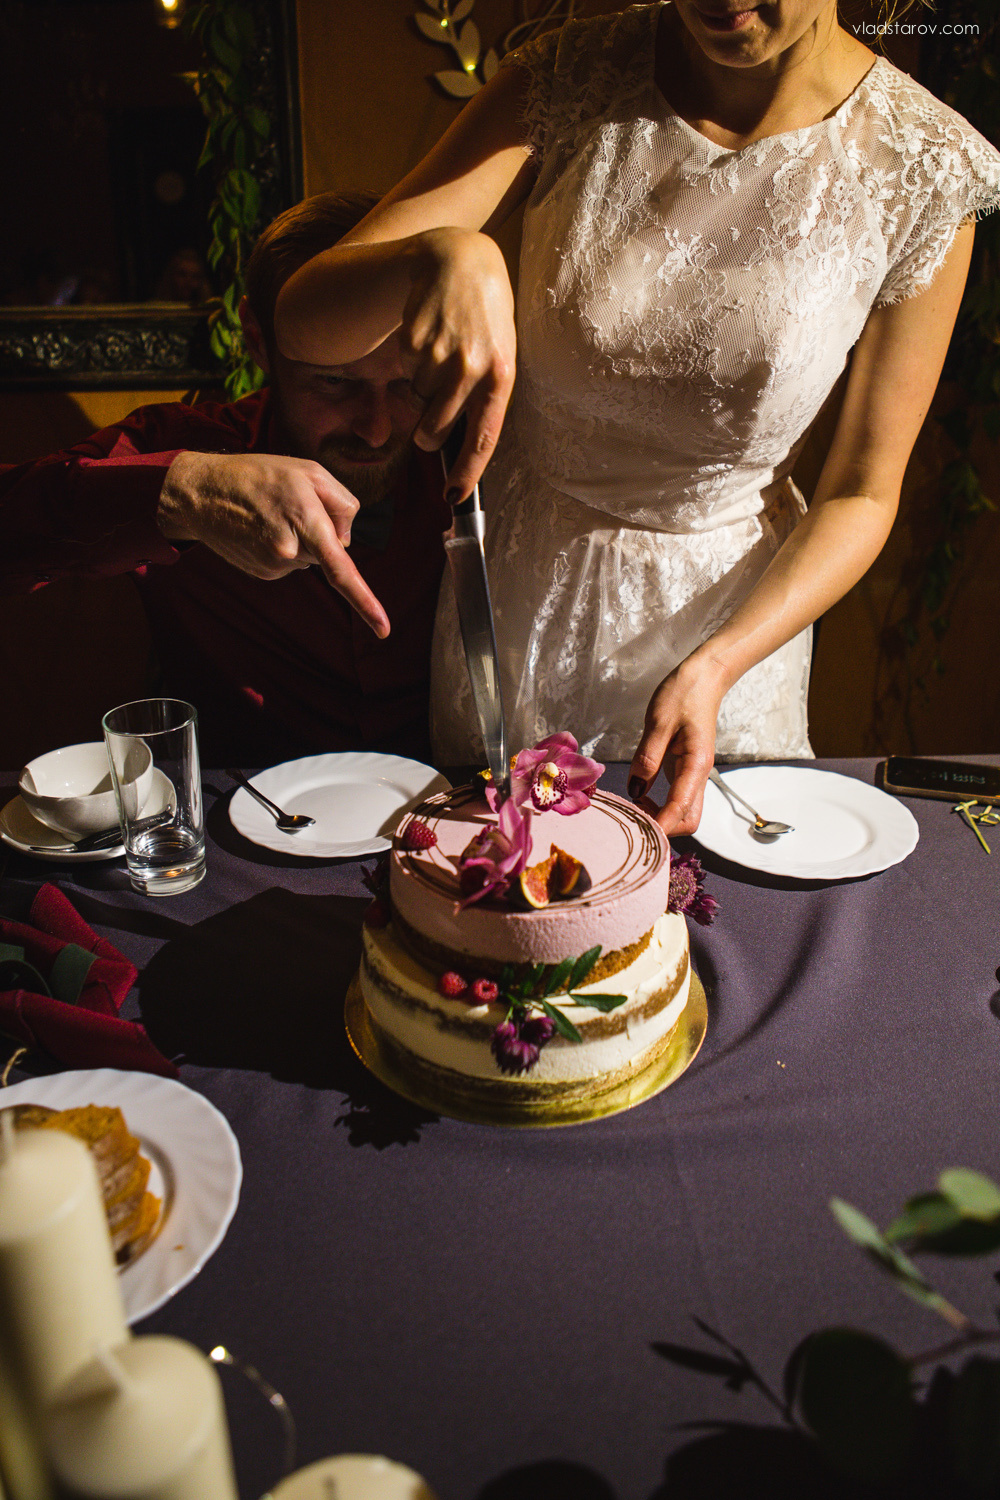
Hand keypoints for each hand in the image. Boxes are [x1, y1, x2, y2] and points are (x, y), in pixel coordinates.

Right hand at [158, 451, 389, 637]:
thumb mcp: (310, 471)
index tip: (384, 630)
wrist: (202, 492)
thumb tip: (345, 543)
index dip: (365, 602)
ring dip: (299, 536)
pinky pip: (292, 562)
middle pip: (329, 551)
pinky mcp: (264, 573)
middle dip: (320, 530)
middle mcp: (290, 552)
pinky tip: (262, 528)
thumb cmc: (260, 474)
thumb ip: (343, 503)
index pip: (342, 571)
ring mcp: (275, 566)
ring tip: (270, 514)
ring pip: (309, 557)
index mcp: (306, 522)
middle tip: (288, 504)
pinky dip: (284, 545)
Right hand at [403, 227, 515, 498]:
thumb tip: (462, 443)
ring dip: (422, 387)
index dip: (467, 472)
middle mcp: (472, 369)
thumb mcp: (501, 353)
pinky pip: (405, 371)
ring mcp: (440, 355)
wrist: (461, 261)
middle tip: (433, 414)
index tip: (453, 496)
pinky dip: (412, 361)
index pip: (484, 438)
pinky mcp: (415, 342)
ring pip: (417, 400)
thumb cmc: (486, 316)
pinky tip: (430, 335)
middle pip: (436, 430)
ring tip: (442, 353)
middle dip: (428, 432)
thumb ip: (485, 395)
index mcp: (501, 376)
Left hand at [628, 656, 729, 836]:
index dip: (660, 826)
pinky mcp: (685, 770)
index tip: (639, 835)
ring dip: (661, 817)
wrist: (703, 679)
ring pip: (684, 812)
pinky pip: (677, 798)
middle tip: (633, 818)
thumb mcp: (658, 723)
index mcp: (696, 764)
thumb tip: (635, 790)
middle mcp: (699, 775)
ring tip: (634, 805)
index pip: (680, 808)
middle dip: (663, 828)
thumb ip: (647, 758)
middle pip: (688, 820)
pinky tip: (640, 794)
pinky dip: (660, 806)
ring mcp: (693, 774)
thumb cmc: (683, 695)